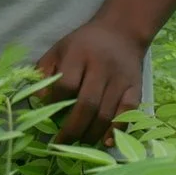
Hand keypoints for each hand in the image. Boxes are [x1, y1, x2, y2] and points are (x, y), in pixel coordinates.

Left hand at [35, 15, 146, 146]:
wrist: (121, 31)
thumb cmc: (84, 44)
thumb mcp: (59, 49)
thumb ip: (44, 71)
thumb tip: (39, 99)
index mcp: (78, 54)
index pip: (65, 85)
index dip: (56, 105)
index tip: (50, 117)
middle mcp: (101, 66)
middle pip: (87, 104)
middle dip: (73, 128)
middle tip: (63, 142)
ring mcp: (120, 78)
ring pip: (106, 113)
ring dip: (92, 133)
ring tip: (80, 143)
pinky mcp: (136, 87)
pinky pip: (128, 112)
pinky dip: (117, 129)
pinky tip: (106, 141)